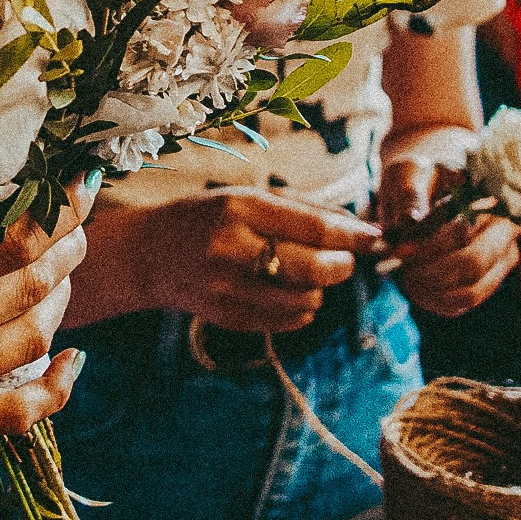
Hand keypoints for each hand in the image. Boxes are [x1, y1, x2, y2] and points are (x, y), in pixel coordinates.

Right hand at [0, 194, 92, 519]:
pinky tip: (75, 364)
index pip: (3, 235)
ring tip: (65, 263)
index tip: (69, 174)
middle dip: (65, 240)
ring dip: (61, 296)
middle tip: (73, 208)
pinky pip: (12, 416)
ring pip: (32, 339)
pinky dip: (54, 391)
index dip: (52, 203)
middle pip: (30, 281)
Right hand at [145, 189, 383, 334]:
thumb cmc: (206, 218)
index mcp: (239, 209)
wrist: (147, 254)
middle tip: (343, 261)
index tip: (373, 238)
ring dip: (318, 288)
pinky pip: (287, 321)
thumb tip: (360, 229)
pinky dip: (300, 309)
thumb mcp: (248, 198)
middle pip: (315, 268)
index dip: (353, 236)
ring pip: (306, 299)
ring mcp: (227, 288)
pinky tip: (287, 293)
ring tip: (304, 275)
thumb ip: (303, 210)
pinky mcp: (226, 317)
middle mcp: (232, 249)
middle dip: (341, 265)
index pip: (314, 228)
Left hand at [377, 153, 520, 317]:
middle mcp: (506, 231)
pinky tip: (414, 288)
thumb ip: (410, 192)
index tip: (395, 253)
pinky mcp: (489, 278)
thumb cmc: (419, 174)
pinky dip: (437, 301)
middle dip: (428, 273)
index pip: (463, 232)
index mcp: (492, 199)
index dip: (427, 247)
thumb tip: (411, 219)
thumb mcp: (410, 172)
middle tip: (396, 270)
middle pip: (473, 264)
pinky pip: (466, 301)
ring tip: (402, 278)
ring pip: (472, 290)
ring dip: (431, 290)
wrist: (429, 182)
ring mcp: (501, 258)